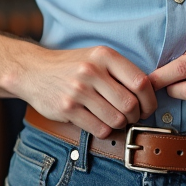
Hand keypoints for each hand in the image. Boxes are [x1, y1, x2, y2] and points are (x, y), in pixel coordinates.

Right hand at [11, 44, 157, 138]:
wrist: (34, 71)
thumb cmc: (71, 66)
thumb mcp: (96, 57)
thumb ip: (121, 71)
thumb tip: (151, 93)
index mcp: (104, 55)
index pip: (140, 82)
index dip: (149, 100)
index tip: (147, 107)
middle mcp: (91, 71)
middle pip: (130, 105)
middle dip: (135, 116)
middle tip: (131, 117)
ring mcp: (78, 90)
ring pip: (116, 119)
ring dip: (119, 124)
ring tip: (113, 118)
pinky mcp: (67, 108)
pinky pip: (99, 129)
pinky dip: (104, 130)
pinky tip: (98, 122)